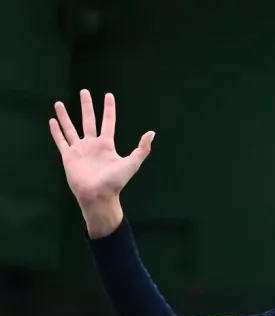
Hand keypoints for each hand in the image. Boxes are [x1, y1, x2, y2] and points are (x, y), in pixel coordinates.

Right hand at [50, 90, 153, 236]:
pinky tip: (52, 121)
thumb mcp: (131, 163)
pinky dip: (56, 131)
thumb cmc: (115, 181)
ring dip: (65, 116)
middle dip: (86, 106)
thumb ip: (142, 149)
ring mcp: (79, 149)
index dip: (108, 109)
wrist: (98, 195)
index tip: (108, 95)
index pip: (108, 122)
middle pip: (88, 120)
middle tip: (84, 91)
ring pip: (71, 128)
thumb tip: (152, 133)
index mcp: (106, 144)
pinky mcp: (68, 156)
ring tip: (59, 103)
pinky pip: (61, 141)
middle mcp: (92, 144)